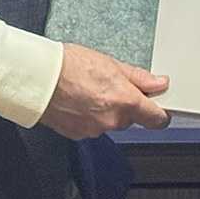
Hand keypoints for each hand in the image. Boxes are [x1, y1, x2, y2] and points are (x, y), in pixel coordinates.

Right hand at [38, 42, 169, 139]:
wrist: (39, 79)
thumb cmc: (70, 66)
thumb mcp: (112, 64)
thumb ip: (139, 78)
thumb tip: (158, 83)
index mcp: (125, 101)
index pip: (156, 119)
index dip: (160, 114)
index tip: (159, 109)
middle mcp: (112, 120)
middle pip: (131, 119)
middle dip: (127, 106)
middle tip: (113, 87)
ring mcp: (95, 130)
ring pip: (111, 123)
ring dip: (107, 111)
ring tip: (91, 91)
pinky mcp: (78, 134)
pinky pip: (92, 127)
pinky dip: (90, 117)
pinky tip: (80, 101)